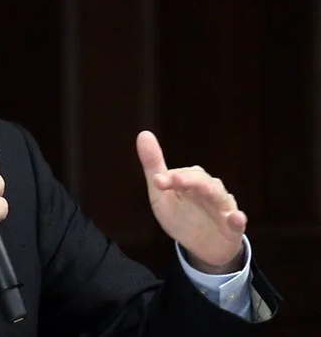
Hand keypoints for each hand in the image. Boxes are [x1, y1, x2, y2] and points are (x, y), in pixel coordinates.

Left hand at [136, 130, 245, 272]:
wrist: (203, 247)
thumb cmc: (181, 216)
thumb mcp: (161, 195)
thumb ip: (154, 168)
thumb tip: (143, 133)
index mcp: (191, 182)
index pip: (182, 175)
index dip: (170, 178)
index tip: (157, 181)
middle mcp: (209, 191)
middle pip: (202, 181)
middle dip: (189, 180)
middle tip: (176, 180)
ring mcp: (222, 208)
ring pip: (220, 197)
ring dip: (212, 193)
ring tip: (204, 190)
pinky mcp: (233, 228)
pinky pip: (237, 222)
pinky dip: (237, 219)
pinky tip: (236, 217)